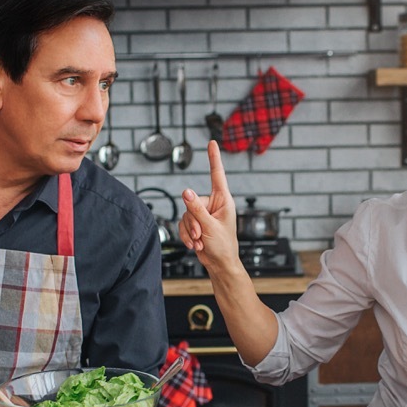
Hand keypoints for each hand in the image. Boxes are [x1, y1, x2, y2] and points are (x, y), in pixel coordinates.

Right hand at [179, 140, 242, 273]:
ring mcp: (203, 213)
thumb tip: (186, 192)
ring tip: (200, 241)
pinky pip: (182, 223)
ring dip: (190, 231)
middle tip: (202, 235)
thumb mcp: (210, 226)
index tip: (212, 142)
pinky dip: (186, 235)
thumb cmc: (223, 246)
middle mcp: (213, 204)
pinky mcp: (195, 223)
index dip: (214, 158)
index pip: (217, 174)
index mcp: (223, 200)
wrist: (219, 263)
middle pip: (191, 202)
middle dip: (193, 222)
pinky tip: (195, 244)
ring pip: (185, 214)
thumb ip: (196, 209)